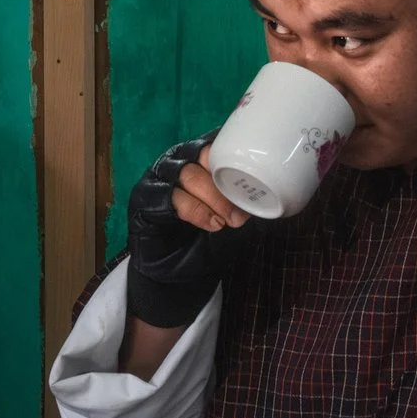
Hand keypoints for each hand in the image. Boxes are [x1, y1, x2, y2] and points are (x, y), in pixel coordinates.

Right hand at [124, 137, 260, 328]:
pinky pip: (169, 197)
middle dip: (225, 183)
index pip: (218, 142)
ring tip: (225, 222)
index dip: (236, 152)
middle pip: (203, 155)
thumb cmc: (208, 241)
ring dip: (212, 197)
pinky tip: (210, 224)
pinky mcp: (144, 199)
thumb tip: (272, 195)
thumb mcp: (236, 221)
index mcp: (201, 159)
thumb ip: (249, 204)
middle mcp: (180, 162)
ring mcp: (160, 178)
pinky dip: (194, 210)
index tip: (255, 171)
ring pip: (187, 174)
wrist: (178, 274)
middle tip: (240, 214)